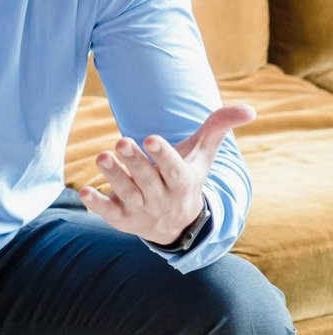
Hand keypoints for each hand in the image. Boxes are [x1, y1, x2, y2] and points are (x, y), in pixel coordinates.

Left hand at [79, 103, 254, 245]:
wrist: (176, 224)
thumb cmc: (186, 178)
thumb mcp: (202, 155)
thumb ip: (219, 128)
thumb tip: (249, 109)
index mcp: (182, 182)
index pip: (174, 169)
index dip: (163, 155)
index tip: (151, 138)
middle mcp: (162, 198)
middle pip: (146, 179)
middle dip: (134, 161)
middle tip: (120, 141)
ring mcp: (141, 209)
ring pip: (126, 192)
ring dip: (113, 176)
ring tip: (101, 157)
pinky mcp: (121, 218)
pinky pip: (108, 212)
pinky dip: (96, 203)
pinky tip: (84, 191)